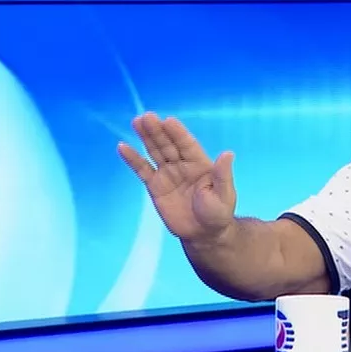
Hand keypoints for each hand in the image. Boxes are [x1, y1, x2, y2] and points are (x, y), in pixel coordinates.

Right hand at [118, 112, 236, 240]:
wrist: (203, 234)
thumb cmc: (218, 213)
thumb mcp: (224, 194)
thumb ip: (222, 174)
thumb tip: (228, 153)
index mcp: (200, 164)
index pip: (187, 144)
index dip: (178, 133)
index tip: (169, 121)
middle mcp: (183, 165)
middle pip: (169, 144)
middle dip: (158, 131)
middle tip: (147, 117)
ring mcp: (168, 174)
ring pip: (155, 152)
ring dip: (146, 137)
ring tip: (136, 121)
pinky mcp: (155, 186)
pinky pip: (143, 170)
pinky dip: (133, 159)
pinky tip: (122, 147)